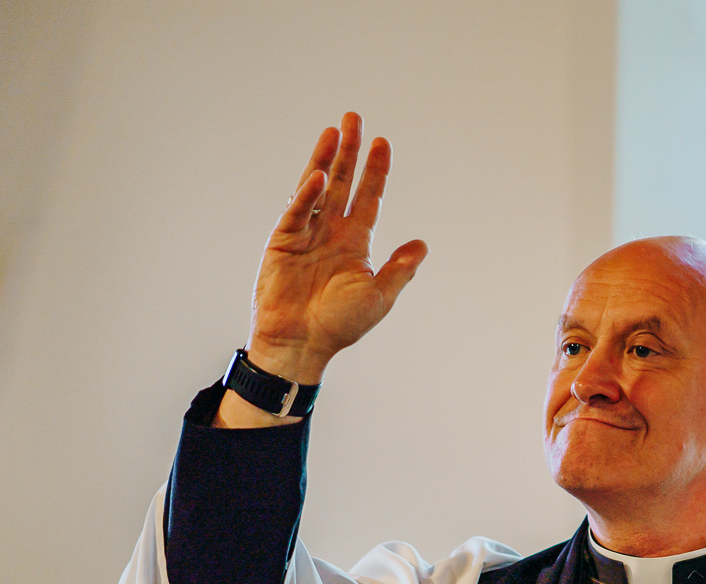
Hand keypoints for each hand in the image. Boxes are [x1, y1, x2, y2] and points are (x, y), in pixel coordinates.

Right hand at [221, 112, 426, 424]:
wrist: (302, 343)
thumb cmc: (340, 325)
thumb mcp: (379, 296)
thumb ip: (399, 269)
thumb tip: (422, 245)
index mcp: (356, 243)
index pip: (369, 198)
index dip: (376, 171)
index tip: (383, 143)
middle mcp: (331, 231)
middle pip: (343, 182)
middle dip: (350, 151)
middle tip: (355, 118)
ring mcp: (306, 233)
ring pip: (318, 187)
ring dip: (326, 159)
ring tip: (334, 129)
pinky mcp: (283, 240)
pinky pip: (297, 211)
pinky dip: (307, 194)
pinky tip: (318, 175)